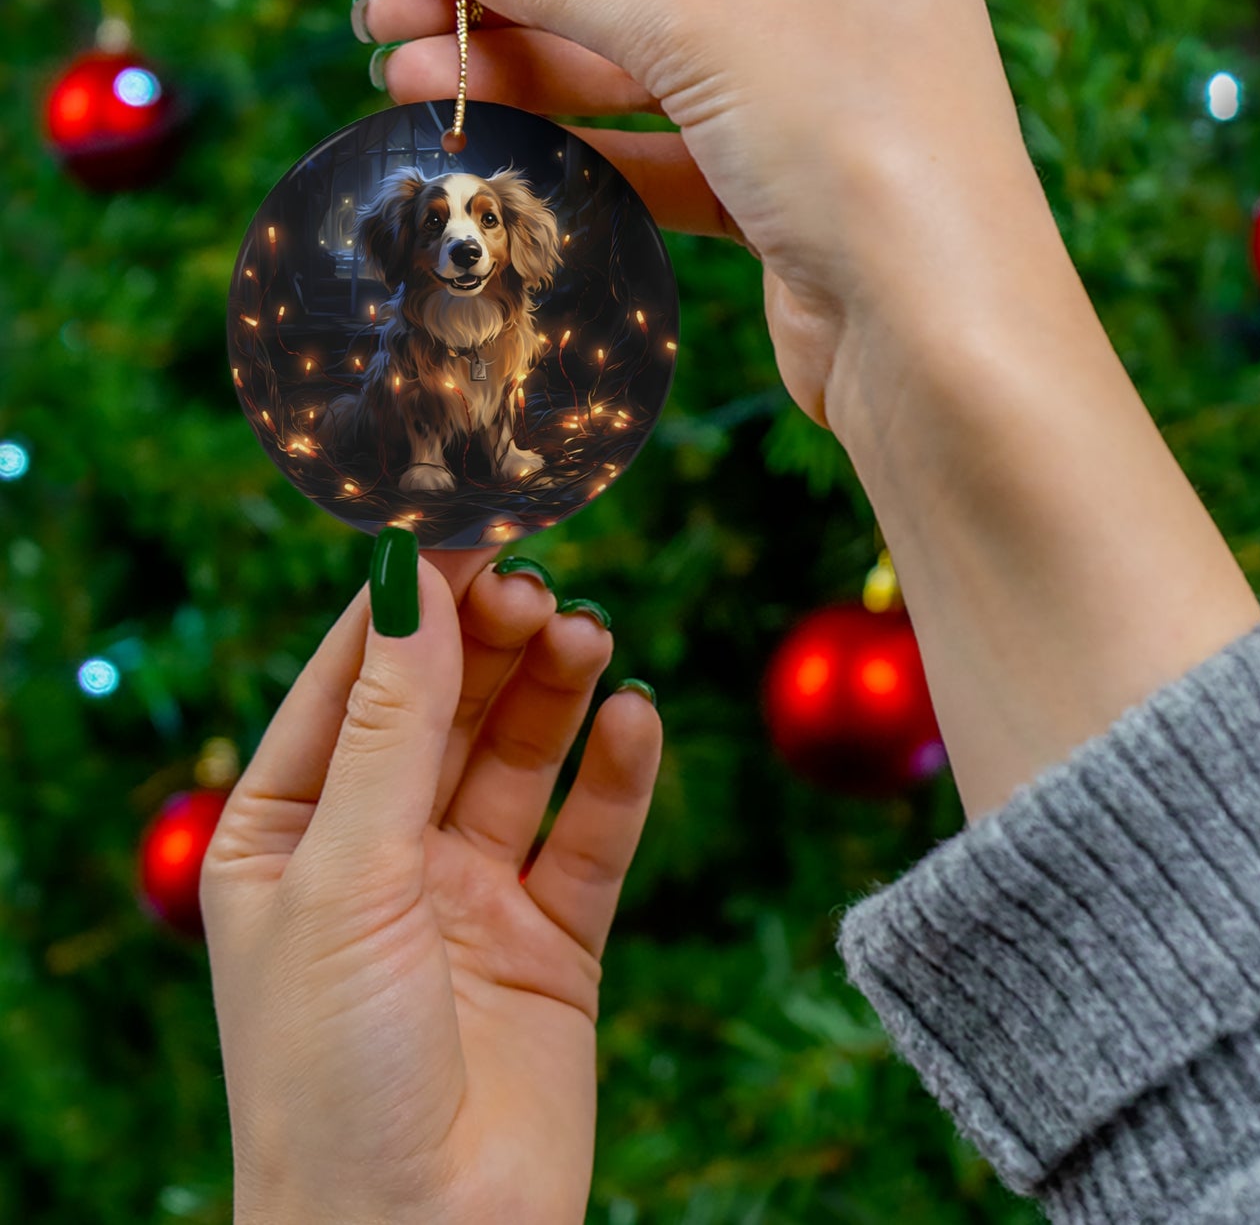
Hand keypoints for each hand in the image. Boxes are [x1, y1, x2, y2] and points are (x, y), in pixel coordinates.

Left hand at [201, 547, 661, 1224]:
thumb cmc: (332, 1074)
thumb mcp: (346, 876)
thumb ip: (391, 725)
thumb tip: (412, 577)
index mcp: (288, 832)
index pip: (353, 679)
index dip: (411, 599)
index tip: (469, 519)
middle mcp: (379, 852)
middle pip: (446, 706)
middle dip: (490, 641)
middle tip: (538, 584)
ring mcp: (468, 894)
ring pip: (521, 757)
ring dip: (555, 691)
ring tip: (588, 637)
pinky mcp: (552, 940)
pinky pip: (591, 836)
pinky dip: (617, 775)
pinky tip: (635, 720)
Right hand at [361, 0, 1057, 438]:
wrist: (938, 340)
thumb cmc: (860, 147)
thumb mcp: (707, 31)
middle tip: (385, 20)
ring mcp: (810, 94)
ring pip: (641, 68)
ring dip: (527, 75)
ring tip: (406, 84)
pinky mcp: (783, 188)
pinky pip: (664, 149)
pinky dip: (583, 148)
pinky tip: (495, 144)